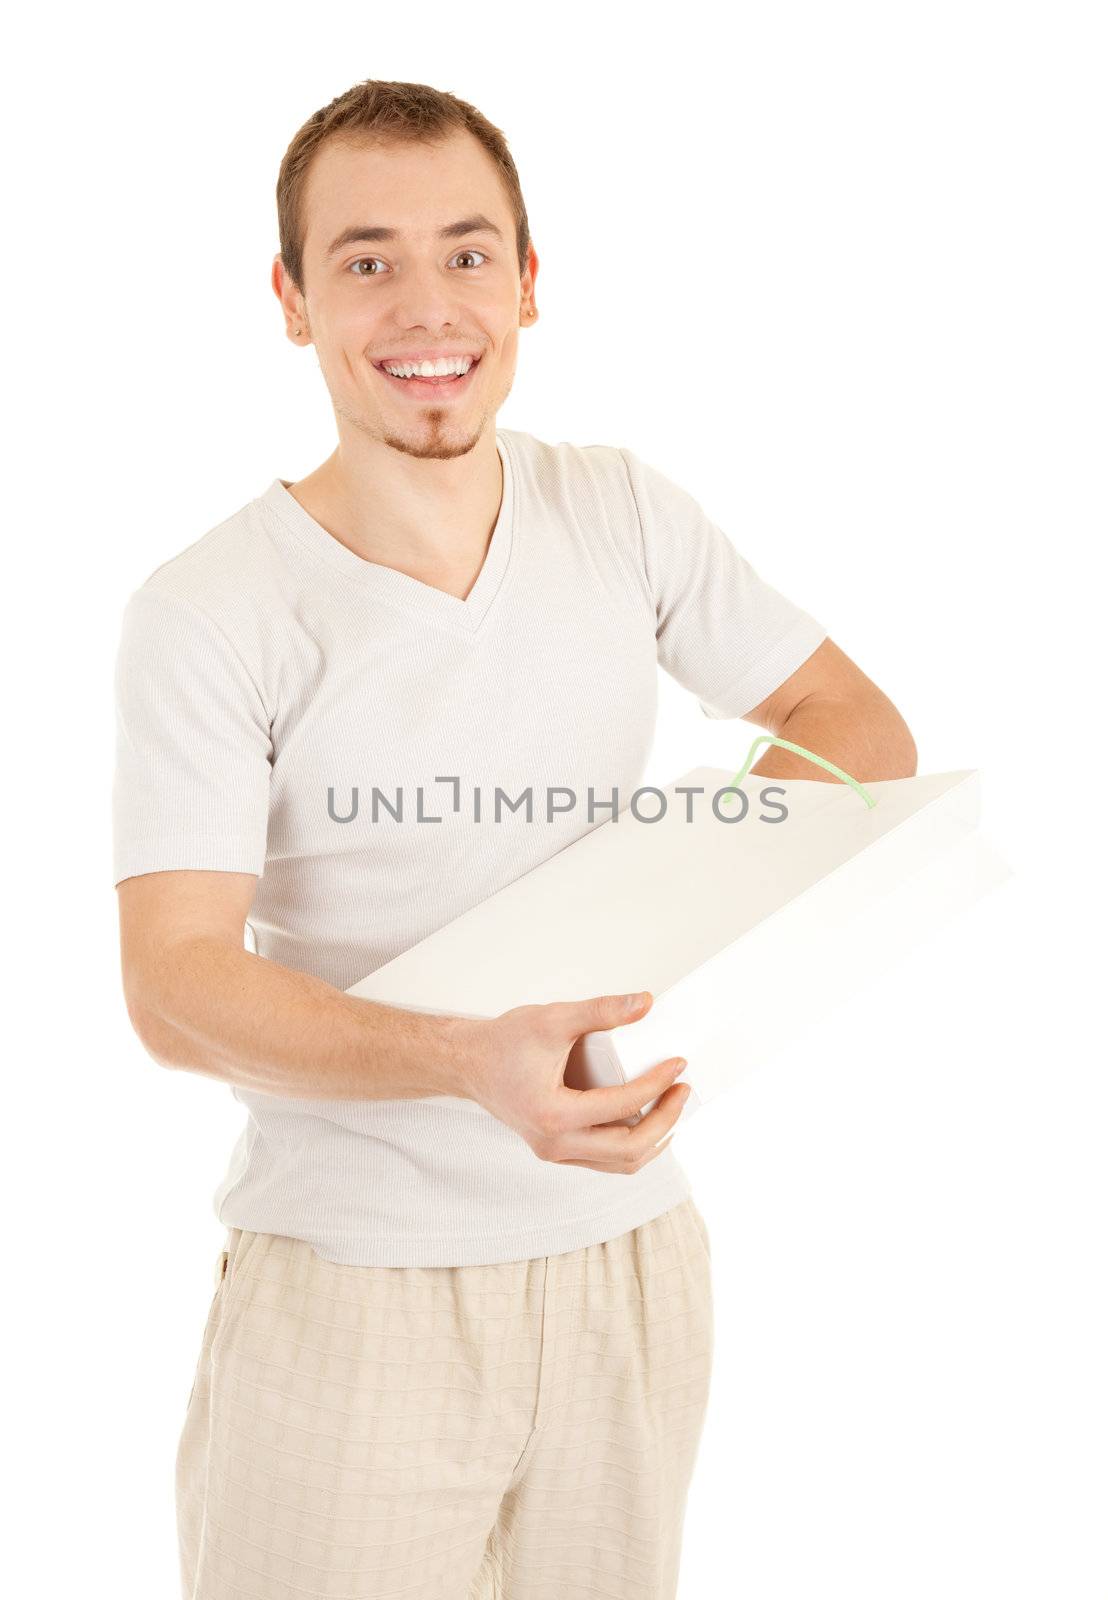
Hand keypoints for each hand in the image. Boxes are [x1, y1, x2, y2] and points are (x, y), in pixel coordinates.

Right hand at [462, 992, 689, 1173]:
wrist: (468, 1064)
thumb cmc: (503, 1042)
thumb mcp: (553, 1018)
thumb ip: (600, 1010)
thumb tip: (646, 1003)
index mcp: (553, 1114)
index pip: (622, 1107)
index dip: (658, 1085)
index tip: (678, 1065)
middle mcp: (554, 1143)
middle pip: (629, 1149)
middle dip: (666, 1121)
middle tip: (683, 1090)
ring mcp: (555, 1152)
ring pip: (619, 1163)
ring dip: (654, 1139)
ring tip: (673, 1108)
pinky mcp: (556, 1150)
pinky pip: (604, 1159)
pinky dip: (632, 1145)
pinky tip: (648, 1121)